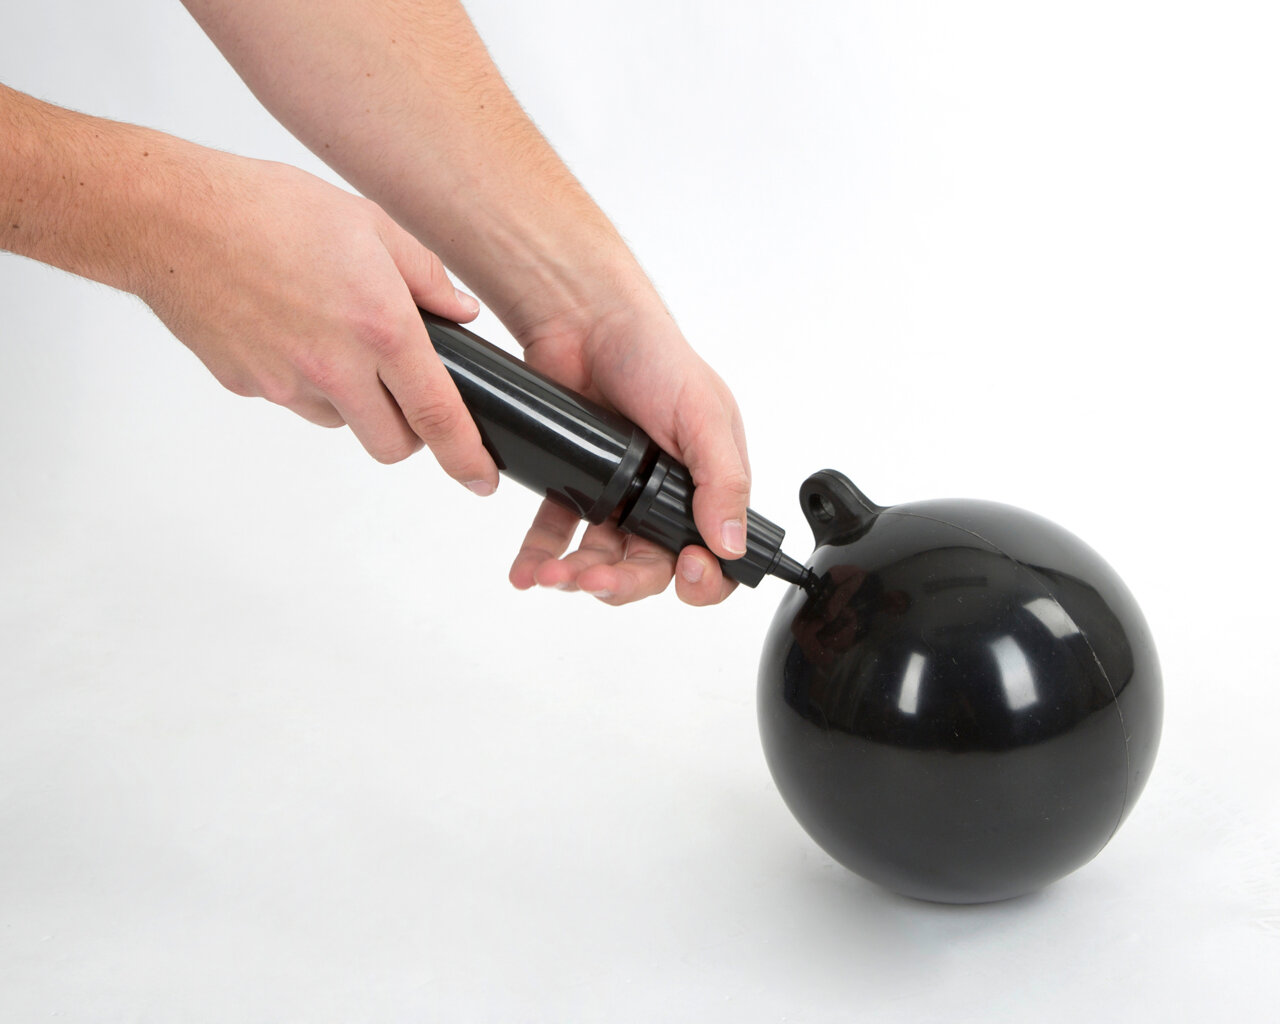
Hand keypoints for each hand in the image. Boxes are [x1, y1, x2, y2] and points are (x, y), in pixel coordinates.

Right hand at [137, 152, 498, 491]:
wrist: (171, 219)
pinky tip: (292, 330)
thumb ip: (426, 276)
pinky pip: (296, 401)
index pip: (437, 414)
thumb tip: (462, 313)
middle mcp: (336, 366)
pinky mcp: (251, 387)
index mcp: (380, 326)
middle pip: (391, 444)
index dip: (465, 456)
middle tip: (405, 392)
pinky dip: (307, 382)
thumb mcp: (369, 224)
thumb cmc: (268, 209)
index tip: (481, 478)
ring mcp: (288, 384)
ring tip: (334, 336)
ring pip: (343, 422)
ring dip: (355, 401)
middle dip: (409, 433)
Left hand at [506, 300, 750, 606]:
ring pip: (604, 557)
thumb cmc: (655, 354)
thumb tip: (730, 543)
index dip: (703, 578)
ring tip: (555, 573)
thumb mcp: (704, 413)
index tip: (685, 570)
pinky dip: (543, 555)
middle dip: (625, 582)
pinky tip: (529, 569)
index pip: (716, 556)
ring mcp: (619, 493)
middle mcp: (665, 495)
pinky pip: (559, 531)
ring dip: (580, 575)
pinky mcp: (576, 482)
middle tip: (599, 580)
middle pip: (652, 567)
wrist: (584, 318)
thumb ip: (722, 480)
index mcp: (708, 484)